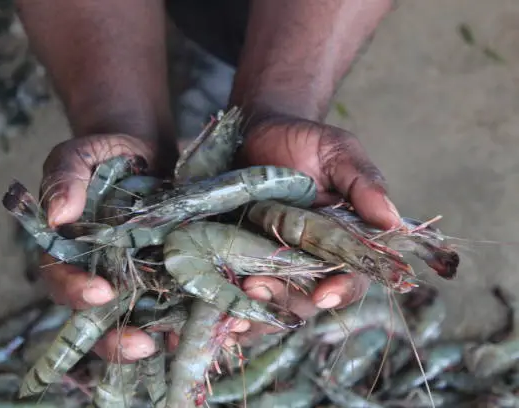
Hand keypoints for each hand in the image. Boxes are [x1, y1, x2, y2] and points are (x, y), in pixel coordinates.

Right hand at [37, 134, 246, 360]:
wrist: (144, 150)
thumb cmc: (104, 154)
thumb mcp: (79, 156)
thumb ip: (64, 178)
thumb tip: (57, 215)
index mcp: (68, 253)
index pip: (61, 281)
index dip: (76, 292)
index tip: (100, 292)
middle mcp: (100, 274)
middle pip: (99, 320)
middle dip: (118, 339)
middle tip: (142, 344)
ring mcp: (136, 279)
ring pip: (141, 321)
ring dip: (161, 337)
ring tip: (184, 343)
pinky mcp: (169, 275)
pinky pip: (176, 303)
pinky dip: (190, 316)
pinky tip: (211, 321)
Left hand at [234, 115, 402, 342]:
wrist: (257, 132)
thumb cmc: (306, 142)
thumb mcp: (338, 153)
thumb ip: (364, 182)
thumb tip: (391, 222)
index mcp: (339, 244)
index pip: (349, 279)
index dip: (340, 291)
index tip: (324, 294)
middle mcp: (306, 262)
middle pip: (302, 301)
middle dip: (282, 303)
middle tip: (257, 290)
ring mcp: (268, 265)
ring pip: (266, 306)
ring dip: (250, 317)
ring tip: (229, 318)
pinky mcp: (235, 260)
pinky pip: (231, 293)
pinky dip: (221, 308)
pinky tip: (207, 315)